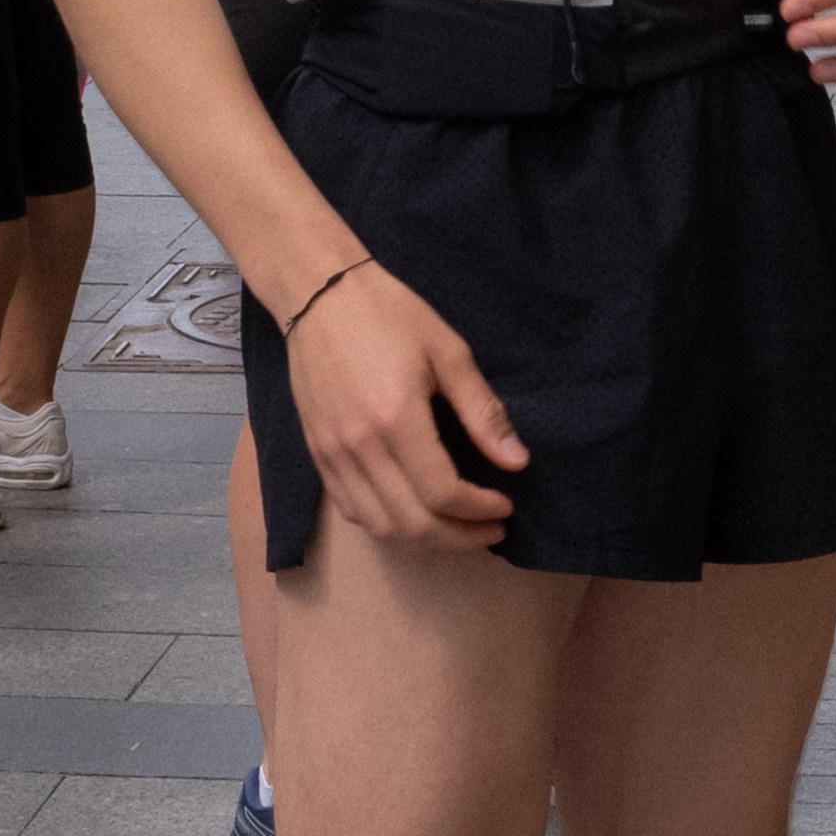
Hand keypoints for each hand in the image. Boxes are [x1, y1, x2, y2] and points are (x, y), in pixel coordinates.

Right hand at [286, 260, 528, 551]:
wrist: (319, 294)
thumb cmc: (389, 314)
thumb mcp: (448, 352)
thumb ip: (482, 412)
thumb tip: (516, 461)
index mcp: (396, 419)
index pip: (442, 494)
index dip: (480, 510)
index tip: (505, 504)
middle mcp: (359, 447)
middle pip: (412, 524)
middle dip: (459, 538)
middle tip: (491, 529)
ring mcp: (332, 454)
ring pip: (380, 527)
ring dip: (425, 540)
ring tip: (458, 528)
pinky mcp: (318, 454)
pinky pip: (352, 510)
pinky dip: (387, 525)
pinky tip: (414, 513)